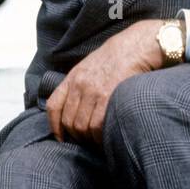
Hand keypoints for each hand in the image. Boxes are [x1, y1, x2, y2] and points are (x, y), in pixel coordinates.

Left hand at [46, 19, 169, 146]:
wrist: (135, 46)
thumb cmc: (116, 58)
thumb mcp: (90, 66)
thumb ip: (80, 85)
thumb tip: (77, 109)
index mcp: (73, 77)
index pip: (54, 106)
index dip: (55, 126)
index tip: (61, 138)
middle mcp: (79, 85)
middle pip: (68, 122)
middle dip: (77, 137)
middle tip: (88, 142)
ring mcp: (93, 91)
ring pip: (82, 127)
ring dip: (90, 140)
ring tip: (99, 142)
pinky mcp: (108, 96)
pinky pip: (98, 126)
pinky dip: (101, 137)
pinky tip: (107, 138)